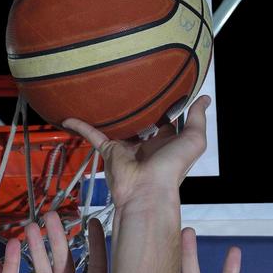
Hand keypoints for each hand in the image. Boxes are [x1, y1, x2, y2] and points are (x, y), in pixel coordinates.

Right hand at [63, 94, 210, 206]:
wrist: (148, 190)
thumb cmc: (173, 167)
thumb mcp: (193, 140)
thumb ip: (197, 118)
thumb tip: (205, 98)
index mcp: (166, 142)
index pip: (166, 121)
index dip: (165, 106)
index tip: (161, 85)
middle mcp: (145, 144)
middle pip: (139, 122)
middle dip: (136, 107)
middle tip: (130, 82)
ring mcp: (125, 148)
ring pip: (115, 126)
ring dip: (107, 115)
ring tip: (100, 94)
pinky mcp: (109, 152)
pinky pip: (92, 136)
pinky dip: (80, 127)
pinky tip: (67, 117)